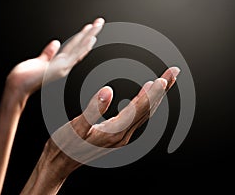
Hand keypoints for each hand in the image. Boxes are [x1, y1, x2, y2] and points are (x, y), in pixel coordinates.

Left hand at [6, 18, 104, 100]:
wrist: (18, 86)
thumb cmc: (25, 77)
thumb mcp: (39, 61)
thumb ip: (48, 53)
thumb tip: (55, 43)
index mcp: (59, 63)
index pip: (74, 47)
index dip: (82, 37)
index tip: (89, 29)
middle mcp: (64, 65)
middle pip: (80, 46)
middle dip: (90, 33)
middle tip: (99, 22)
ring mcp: (64, 67)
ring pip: (80, 48)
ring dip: (89, 36)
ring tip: (97, 26)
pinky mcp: (60, 68)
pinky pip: (75, 56)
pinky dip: (83, 48)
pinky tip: (90, 40)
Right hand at [21, 66, 179, 193]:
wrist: (60, 162)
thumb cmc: (66, 145)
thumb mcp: (76, 127)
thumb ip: (93, 109)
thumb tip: (107, 91)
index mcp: (115, 132)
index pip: (139, 109)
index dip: (153, 93)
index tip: (164, 78)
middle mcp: (123, 135)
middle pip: (148, 109)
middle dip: (162, 90)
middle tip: (174, 72)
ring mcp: (122, 135)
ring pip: (145, 112)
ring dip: (157, 96)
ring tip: (165, 81)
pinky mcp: (118, 134)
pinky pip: (137, 116)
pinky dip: (145, 103)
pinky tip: (147, 96)